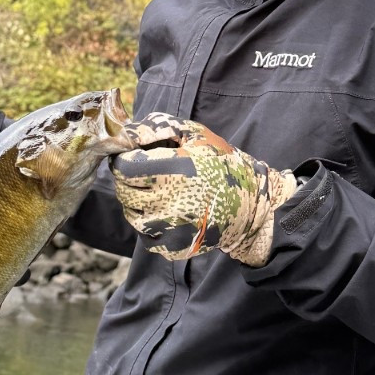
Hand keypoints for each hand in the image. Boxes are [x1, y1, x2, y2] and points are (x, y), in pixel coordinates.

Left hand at [111, 112, 297, 266]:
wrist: (251, 202)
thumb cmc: (220, 162)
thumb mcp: (195, 133)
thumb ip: (159, 127)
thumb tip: (127, 135)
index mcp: (172, 171)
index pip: (124, 168)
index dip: (123, 160)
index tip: (133, 158)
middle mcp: (169, 202)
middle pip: (124, 192)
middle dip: (128, 181)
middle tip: (144, 175)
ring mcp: (171, 229)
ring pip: (132, 216)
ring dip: (137, 204)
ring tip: (157, 194)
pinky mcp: (175, 247)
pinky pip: (147, 238)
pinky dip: (151, 226)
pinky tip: (167, 214)